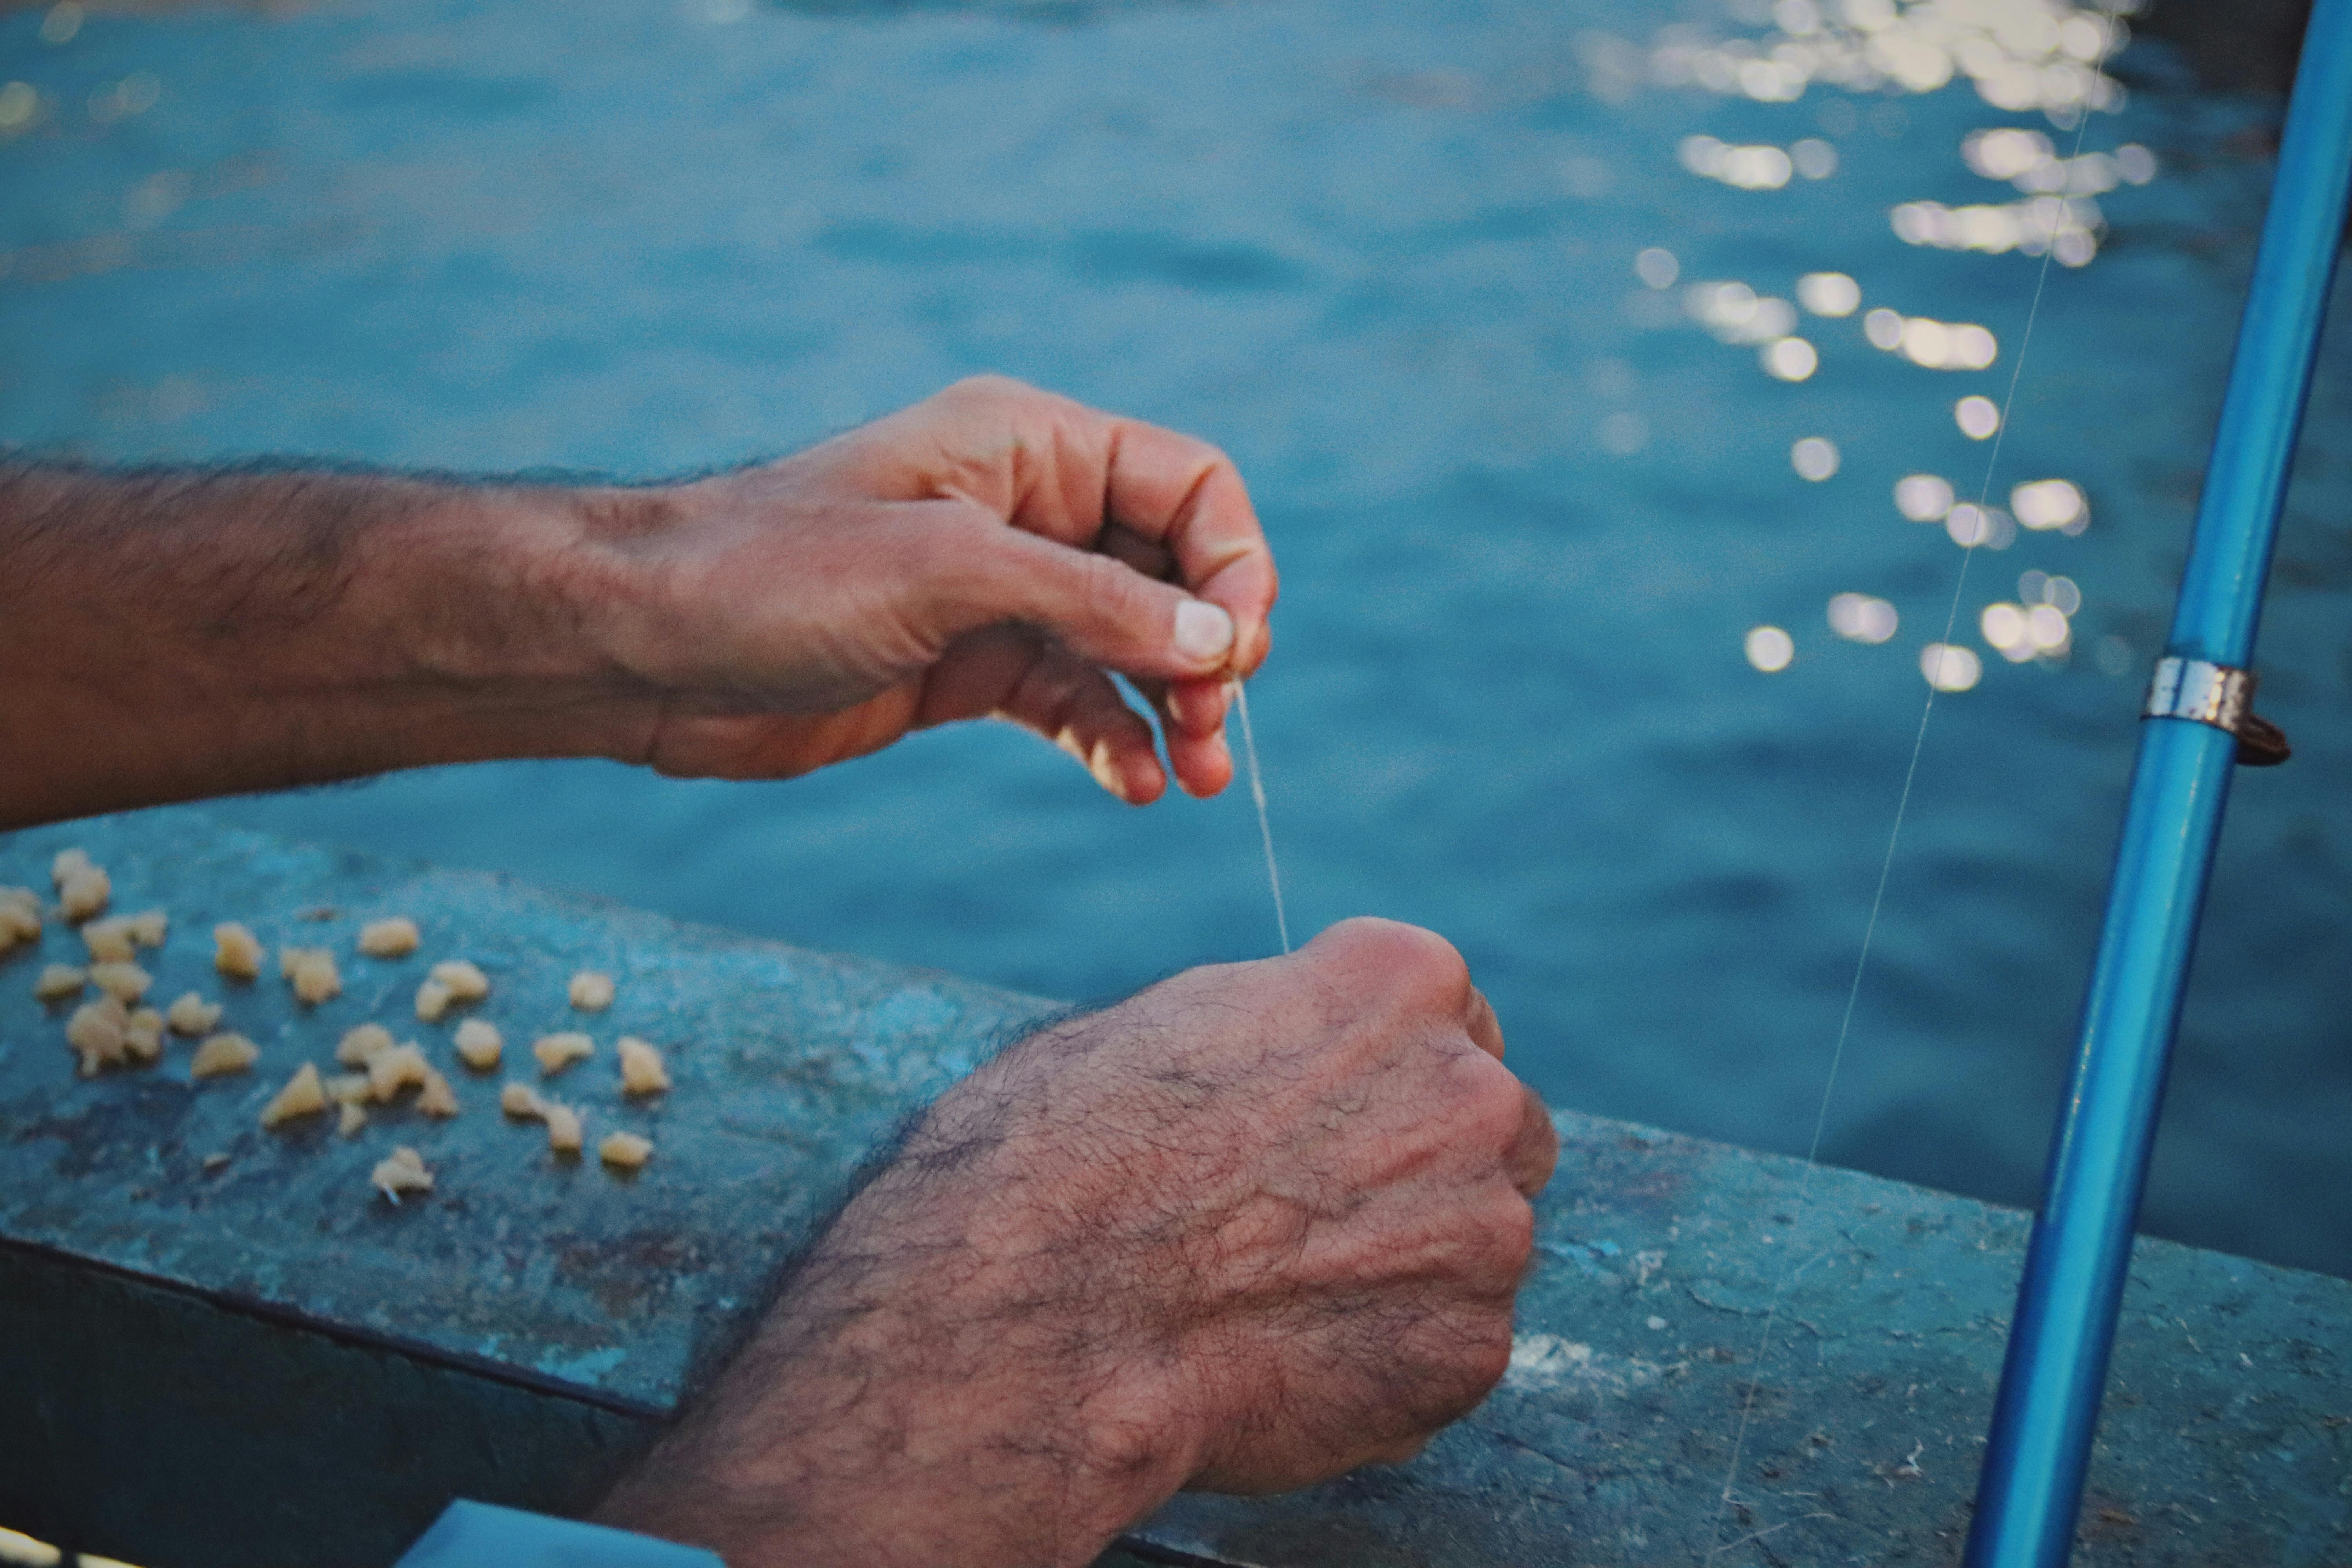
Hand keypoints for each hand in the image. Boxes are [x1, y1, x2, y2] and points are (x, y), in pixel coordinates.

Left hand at [586, 375, 1277, 801]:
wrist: (645, 648)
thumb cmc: (776, 574)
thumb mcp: (946, 571)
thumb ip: (1091, 600)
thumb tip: (1217, 640)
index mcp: (1028, 446)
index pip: (1186, 484)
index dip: (1233, 562)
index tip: (1237, 648)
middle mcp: (1027, 512)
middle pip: (1172, 571)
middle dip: (1209, 649)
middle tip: (1213, 728)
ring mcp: (1000, 595)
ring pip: (1132, 647)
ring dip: (1173, 708)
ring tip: (1194, 776)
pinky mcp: (968, 669)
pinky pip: (1074, 703)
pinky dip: (1112, 740)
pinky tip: (1133, 786)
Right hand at [594, 918, 1558, 1566]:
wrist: (1034, 1321)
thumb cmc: (1063, 1155)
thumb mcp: (1171, 1024)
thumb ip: (1282, 1032)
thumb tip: (1307, 1059)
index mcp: (1403, 981)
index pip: (1450, 1016)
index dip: (1380, 1074)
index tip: (1322, 1119)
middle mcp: (1472, 1092)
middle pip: (1491, 1126)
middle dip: (1421, 1166)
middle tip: (1304, 1216)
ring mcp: (1486, 1230)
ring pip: (1479, 1243)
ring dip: (1408, 1268)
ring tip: (1276, 1299)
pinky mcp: (1470, 1353)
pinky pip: (1447, 1351)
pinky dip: (1387, 1364)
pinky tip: (1285, 1362)